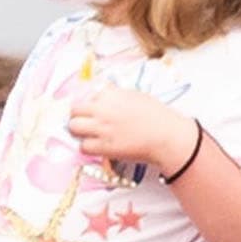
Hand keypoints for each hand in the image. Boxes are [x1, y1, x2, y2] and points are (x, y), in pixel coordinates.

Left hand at [69, 86, 196, 175]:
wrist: (166, 136)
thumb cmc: (155, 116)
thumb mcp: (135, 96)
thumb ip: (115, 96)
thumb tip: (101, 97)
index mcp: (111, 94)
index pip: (86, 94)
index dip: (89, 103)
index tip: (93, 110)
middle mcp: (103, 109)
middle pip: (75, 110)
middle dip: (78, 116)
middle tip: (84, 123)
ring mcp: (102, 128)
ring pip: (74, 127)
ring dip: (78, 131)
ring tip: (88, 135)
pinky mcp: (103, 146)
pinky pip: (83, 146)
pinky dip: (88, 147)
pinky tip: (98, 146)